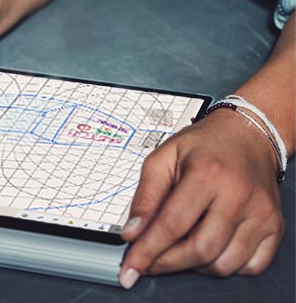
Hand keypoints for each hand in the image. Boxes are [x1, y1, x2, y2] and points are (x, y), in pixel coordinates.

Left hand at [119, 109, 284, 288]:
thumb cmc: (203, 146)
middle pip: (200, 250)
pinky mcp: (275, 226)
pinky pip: (250, 266)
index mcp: (207, 174)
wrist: (246, 136)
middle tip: (149, 262)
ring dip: (194, 266)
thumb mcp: (162, 158)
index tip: (130, 269)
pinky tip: (208, 250)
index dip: (147, 251)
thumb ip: (145, 197)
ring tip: (178, 249)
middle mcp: (239, 195)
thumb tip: (132, 233)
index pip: (172, 225)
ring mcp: (261, 213)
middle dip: (167, 264)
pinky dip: (224, 266)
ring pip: (224, 264)